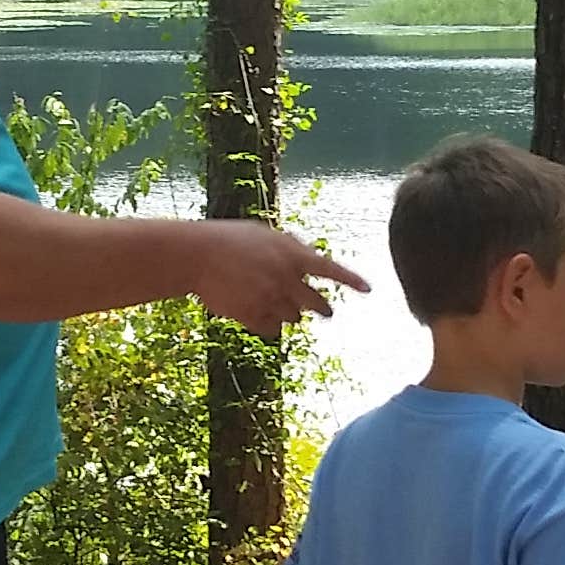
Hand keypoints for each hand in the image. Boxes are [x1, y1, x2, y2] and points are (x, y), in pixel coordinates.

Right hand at [190, 219, 367, 332]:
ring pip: (294, 318)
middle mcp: (285, 278)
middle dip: (322, 309)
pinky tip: (258, 312)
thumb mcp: (265, 235)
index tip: (368, 289)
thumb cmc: (229, 240)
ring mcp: (269, 299)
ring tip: (270, 299)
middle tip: (325, 311)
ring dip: (289, 312)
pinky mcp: (252, 316)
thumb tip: (310, 261)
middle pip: (316, 304)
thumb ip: (291, 248)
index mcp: (291, 254)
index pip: (330, 269)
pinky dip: (270, 324)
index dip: (350, 280)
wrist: (196, 255)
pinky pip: (272, 329)